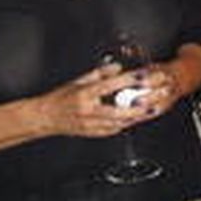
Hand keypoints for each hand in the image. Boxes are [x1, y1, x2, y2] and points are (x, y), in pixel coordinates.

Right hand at [39, 62, 166, 138]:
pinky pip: (114, 130)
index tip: (144, 75)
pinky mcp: (93, 133)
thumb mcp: (79, 80)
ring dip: (136, 117)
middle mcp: (89, 111)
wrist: (46, 118)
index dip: (129, 80)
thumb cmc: (62, 98)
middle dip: (139, 107)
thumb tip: (118, 67)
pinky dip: (125, 123)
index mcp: (85, 95)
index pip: (111, 85)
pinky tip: (135, 118)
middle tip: (154, 100)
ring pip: (120, 123)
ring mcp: (91, 125)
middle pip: (119, 111)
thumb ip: (100, 73)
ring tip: (150, 109)